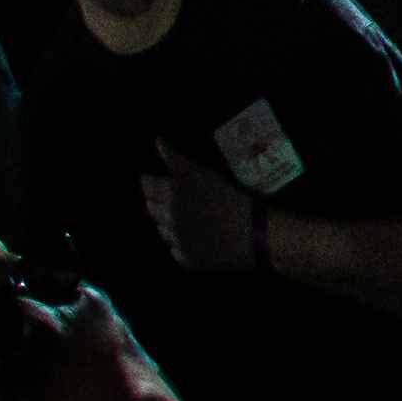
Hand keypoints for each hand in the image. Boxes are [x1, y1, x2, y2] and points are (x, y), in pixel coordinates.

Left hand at [145, 144, 266, 271]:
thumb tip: (157, 141)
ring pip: (162, 229)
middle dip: (156, 201)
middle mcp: (168, 216)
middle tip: (171, 197)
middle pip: (151, 207)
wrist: (254, 235)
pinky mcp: (185, 259)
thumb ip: (178, 160)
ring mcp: (175, 240)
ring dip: (168, 222)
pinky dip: (182, 243)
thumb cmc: (234, 198)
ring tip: (187, 218)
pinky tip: (197, 238)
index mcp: (174, 193)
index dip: (149, 181)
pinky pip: (176, 249)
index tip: (152, 178)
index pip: (147, 184)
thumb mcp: (208, 174)